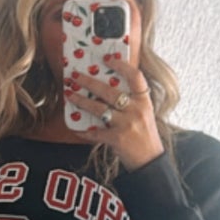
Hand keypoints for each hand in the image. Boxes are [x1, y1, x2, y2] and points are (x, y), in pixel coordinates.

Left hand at [66, 56, 163, 170]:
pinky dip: (84, 131)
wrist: (150, 160)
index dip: (121, 66)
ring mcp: (126, 124)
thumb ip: (132, 101)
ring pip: (99, 108)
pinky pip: (95, 132)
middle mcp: (136, 110)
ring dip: (81, 101)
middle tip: (75, 76)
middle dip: (89, 82)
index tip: (107, 59)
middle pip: (109, 91)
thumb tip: (109, 87)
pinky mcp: (117, 139)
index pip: (136, 77)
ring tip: (70, 94)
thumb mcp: (144, 114)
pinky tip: (77, 129)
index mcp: (144, 101)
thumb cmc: (145, 135)